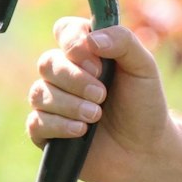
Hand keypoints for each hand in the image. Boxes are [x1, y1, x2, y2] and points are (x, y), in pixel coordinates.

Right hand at [26, 18, 171, 181]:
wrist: (144, 150)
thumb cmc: (144, 104)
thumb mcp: (143, 67)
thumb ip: (123, 42)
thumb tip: (91, 38)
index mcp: (87, 52)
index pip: (64, 30)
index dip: (73, 42)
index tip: (97, 63)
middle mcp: (65, 73)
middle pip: (47, 62)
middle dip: (75, 80)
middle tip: (102, 95)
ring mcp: (53, 102)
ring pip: (40, 93)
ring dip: (71, 104)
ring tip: (96, 116)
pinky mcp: (46, 131)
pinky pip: (36, 122)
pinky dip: (59, 125)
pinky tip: (81, 131)